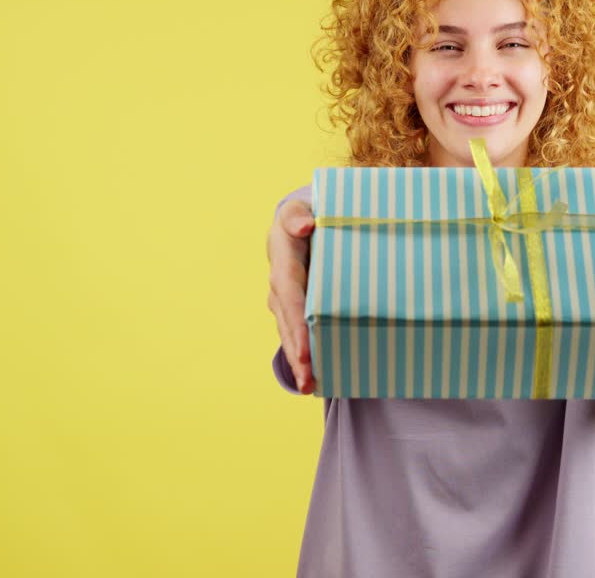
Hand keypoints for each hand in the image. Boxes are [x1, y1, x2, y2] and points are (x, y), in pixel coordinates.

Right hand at [266, 199, 314, 393]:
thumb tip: (305, 225)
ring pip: (290, 333)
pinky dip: (304, 357)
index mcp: (283, 259)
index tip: (307, 341)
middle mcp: (279, 284)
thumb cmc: (307, 215)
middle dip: (298, 349)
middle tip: (310, 376)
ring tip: (310, 386)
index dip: (297, 319)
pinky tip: (315, 380)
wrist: (299, 223)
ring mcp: (284, 300)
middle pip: (288, 321)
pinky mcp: (293, 310)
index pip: (289, 291)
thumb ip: (299, 216)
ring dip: (299, 360)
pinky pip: (297, 335)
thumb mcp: (301, 209)